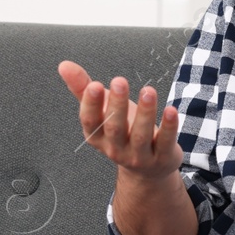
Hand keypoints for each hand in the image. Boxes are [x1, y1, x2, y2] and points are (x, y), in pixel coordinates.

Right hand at [58, 61, 183, 182]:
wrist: (148, 169)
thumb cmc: (123, 133)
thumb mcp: (102, 111)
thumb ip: (83, 88)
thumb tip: (64, 65)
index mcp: (98, 136)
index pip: (90, 121)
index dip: (91, 104)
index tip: (94, 85)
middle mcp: (116, 148)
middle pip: (115, 128)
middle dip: (117, 105)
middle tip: (119, 81)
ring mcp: (139, 156)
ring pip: (141, 135)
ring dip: (145, 112)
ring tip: (148, 91)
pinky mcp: (162, 157)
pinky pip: (165, 142)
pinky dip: (169, 127)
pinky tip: (171, 110)